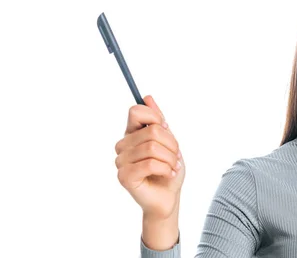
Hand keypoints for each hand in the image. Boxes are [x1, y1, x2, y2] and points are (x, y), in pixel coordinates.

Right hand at [114, 95, 184, 219]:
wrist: (168, 198)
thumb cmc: (168, 170)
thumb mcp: (169, 141)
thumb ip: (157, 120)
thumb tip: (147, 97)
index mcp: (131, 134)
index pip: (135, 111)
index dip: (155, 118)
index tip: (166, 129)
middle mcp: (123, 146)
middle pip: (151, 131)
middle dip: (171, 143)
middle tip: (176, 156)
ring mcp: (121, 161)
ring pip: (152, 147)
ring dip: (170, 158)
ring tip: (173, 167)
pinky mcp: (124, 176)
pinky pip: (150, 164)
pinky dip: (166, 168)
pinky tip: (168, 174)